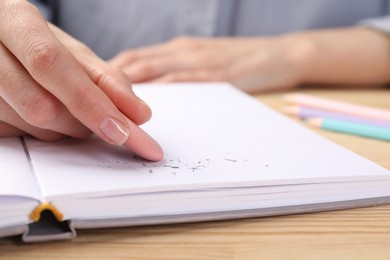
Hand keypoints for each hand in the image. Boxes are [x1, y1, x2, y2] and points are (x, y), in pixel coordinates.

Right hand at [0, 0, 161, 160]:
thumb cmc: (36, 42)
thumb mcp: (70, 49)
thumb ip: (105, 78)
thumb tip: (139, 113)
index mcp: (16, 21)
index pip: (50, 64)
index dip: (89, 102)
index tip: (123, 130)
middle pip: (42, 106)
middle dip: (84, 121)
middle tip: (103, 119)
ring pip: (33, 126)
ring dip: (65, 127)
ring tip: (66, 105)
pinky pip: (20, 135)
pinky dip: (44, 130)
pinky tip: (45, 110)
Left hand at [109, 36, 308, 92]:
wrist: (282, 54)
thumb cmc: (243, 60)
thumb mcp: (206, 60)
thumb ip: (181, 71)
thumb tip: (156, 90)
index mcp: (180, 49)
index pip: (136, 58)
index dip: (109, 71)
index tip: (89, 87)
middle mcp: (183, 51)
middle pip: (137, 62)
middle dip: (108, 79)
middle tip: (87, 97)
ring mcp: (199, 61)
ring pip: (154, 70)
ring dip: (127, 86)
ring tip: (105, 104)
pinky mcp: (216, 74)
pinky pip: (182, 81)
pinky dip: (160, 92)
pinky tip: (145, 105)